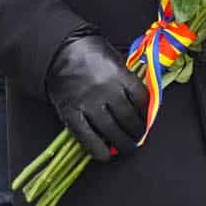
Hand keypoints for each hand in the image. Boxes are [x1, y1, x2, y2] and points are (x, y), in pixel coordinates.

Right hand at [45, 32, 146, 159]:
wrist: (59, 50)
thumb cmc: (90, 52)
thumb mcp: (116, 58)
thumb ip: (128, 79)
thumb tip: (140, 102)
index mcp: (120, 75)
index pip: (141, 100)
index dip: (146, 114)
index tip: (146, 121)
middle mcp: (107, 90)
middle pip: (128, 118)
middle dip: (136, 132)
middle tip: (138, 138)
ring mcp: (88, 103)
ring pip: (111, 130)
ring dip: (122, 143)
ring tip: (126, 147)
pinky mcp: (71, 113)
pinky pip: (87, 136)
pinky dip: (97, 149)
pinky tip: (105, 155)